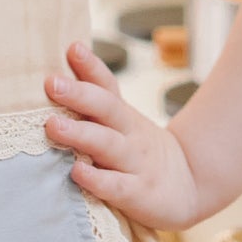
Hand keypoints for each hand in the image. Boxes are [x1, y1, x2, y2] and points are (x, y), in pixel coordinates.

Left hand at [43, 41, 203, 231]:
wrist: (189, 187)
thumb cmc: (139, 151)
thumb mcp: (122, 124)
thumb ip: (92, 104)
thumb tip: (53, 78)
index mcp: (123, 115)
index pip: (107, 85)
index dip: (91, 66)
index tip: (73, 48)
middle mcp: (129, 134)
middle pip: (106, 108)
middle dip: (79, 94)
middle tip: (52, 83)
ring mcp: (135, 163)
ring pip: (107, 144)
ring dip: (80, 133)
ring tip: (53, 125)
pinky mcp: (137, 193)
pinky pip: (116, 186)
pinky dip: (96, 179)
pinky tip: (77, 172)